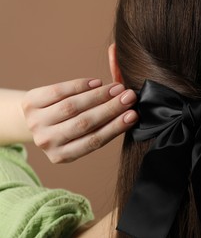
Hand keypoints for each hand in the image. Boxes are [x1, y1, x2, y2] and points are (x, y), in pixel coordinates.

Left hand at [22, 78, 137, 162]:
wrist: (33, 119)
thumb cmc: (66, 127)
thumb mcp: (80, 136)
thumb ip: (100, 127)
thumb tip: (129, 112)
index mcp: (62, 155)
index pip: (94, 141)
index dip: (115, 127)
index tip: (133, 115)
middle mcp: (48, 141)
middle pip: (84, 123)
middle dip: (111, 108)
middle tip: (129, 97)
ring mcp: (37, 123)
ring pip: (72, 107)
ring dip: (99, 95)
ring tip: (118, 88)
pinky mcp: (31, 103)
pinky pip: (59, 92)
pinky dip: (80, 86)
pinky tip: (97, 82)